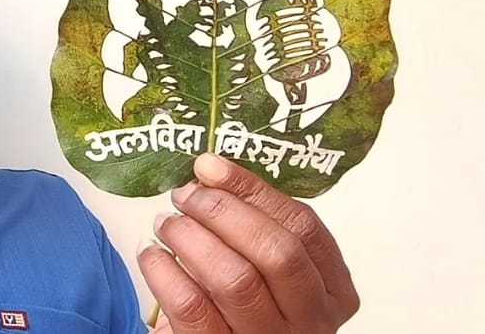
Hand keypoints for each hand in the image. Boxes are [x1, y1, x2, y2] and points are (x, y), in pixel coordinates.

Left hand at [138, 153, 359, 332]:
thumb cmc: (242, 305)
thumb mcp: (265, 265)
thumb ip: (253, 223)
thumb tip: (209, 170)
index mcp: (332, 290)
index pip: (304, 227)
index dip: (254, 190)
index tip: (211, 166)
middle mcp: (310, 321)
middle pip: (276, 252)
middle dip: (222, 212)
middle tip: (186, 195)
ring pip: (235, 280)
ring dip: (191, 238)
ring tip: (166, 223)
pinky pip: (192, 307)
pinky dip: (165, 272)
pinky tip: (152, 254)